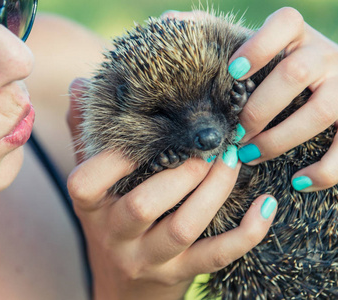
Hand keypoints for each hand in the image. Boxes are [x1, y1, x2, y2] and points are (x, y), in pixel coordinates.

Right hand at [67, 78, 276, 299]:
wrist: (123, 284)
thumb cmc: (110, 219)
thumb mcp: (93, 184)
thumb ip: (82, 135)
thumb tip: (78, 85)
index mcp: (88, 206)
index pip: (87, 181)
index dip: (117, 155)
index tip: (153, 128)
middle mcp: (113, 235)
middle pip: (144, 204)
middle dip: (183, 171)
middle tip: (211, 146)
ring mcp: (145, 258)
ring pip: (183, 227)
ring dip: (215, 189)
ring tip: (234, 160)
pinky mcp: (178, 274)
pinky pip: (215, 256)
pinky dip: (246, 232)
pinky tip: (265, 204)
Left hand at [226, 7, 337, 191]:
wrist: (329, 82)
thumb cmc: (272, 70)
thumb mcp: (252, 50)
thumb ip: (215, 38)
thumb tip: (168, 21)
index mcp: (295, 35)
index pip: (285, 23)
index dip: (260, 44)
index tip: (233, 71)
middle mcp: (324, 54)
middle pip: (296, 72)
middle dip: (259, 108)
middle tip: (233, 133)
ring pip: (321, 110)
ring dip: (280, 139)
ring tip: (250, 155)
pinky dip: (325, 169)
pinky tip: (299, 181)